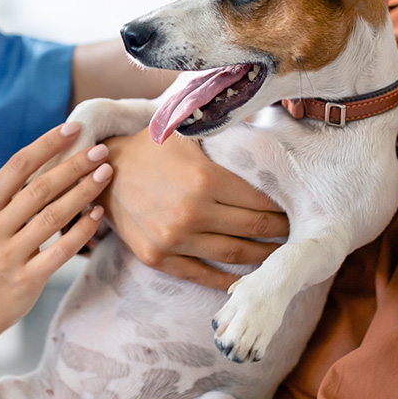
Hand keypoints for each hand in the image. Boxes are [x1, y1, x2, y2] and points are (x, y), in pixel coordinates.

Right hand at [0, 123, 111, 341]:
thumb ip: (9, 196)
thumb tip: (50, 157)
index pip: (17, 165)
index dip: (46, 143)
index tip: (72, 128)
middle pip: (40, 187)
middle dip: (74, 165)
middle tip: (100, 151)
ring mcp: (8, 255)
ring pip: (54, 215)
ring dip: (84, 191)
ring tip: (105, 174)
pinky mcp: (26, 279)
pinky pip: (62, 249)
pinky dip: (83, 229)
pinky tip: (97, 213)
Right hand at [100, 128, 287, 290]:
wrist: (102, 175)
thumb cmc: (148, 149)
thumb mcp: (184, 132)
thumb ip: (221, 129)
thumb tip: (263, 117)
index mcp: (204, 178)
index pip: (259, 199)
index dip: (282, 205)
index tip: (295, 207)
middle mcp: (192, 212)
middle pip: (254, 228)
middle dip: (280, 231)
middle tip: (295, 231)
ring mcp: (174, 238)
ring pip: (235, 255)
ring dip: (263, 257)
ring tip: (279, 254)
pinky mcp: (159, 258)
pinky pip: (203, 275)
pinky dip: (229, 281)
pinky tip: (246, 280)